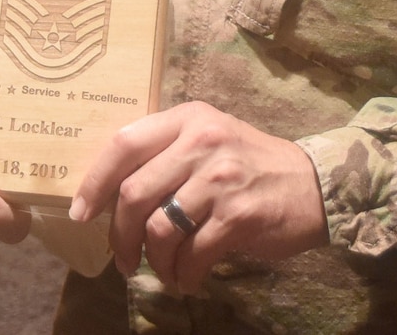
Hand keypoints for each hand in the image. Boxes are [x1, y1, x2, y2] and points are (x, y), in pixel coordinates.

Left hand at [68, 101, 326, 294]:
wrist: (315, 185)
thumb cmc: (250, 164)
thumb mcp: (208, 139)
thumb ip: (166, 154)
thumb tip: (111, 195)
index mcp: (187, 118)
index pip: (124, 143)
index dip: (95, 181)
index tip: (81, 213)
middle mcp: (202, 141)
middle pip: (134, 192)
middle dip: (120, 234)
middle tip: (123, 259)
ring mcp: (221, 177)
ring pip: (161, 227)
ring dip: (154, 260)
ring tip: (163, 271)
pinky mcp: (239, 214)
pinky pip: (193, 252)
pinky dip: (183, 273)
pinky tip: (188, 278)